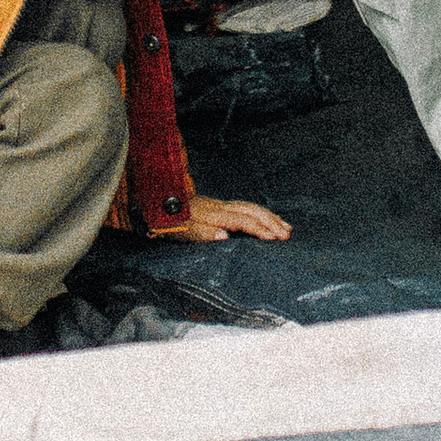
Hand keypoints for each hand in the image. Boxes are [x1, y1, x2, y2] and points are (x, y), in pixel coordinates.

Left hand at [151, 195, 291, 242]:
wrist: (153, 202)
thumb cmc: (166, 220)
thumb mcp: (180, 231)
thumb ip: (202, 233)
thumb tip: (224, 237)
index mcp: (213, 214)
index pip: (241, 221)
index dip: (258, 229)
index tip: (274, 238)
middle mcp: (219, 207)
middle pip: (251, 211)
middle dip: (271, 222)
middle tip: (287, 234)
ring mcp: (219, 205)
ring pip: (250, 207)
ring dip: (269, 216)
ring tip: (286, 227)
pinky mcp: (217, 206)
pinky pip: (245, 206)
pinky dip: (260, 212)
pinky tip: (266, 218)